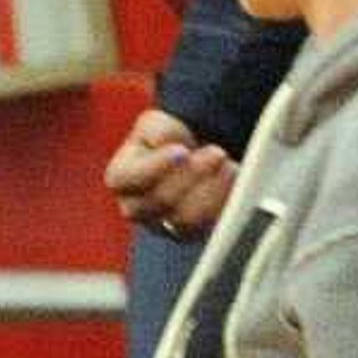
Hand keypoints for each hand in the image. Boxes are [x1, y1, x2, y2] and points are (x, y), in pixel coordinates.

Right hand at [105, 107, 233, 239]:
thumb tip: (166, 144)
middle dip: (191, 175)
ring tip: (228, 165)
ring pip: (187, 220)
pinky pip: (211, 227)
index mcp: (122, 179)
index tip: (181, 150)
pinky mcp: (196, 234)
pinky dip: (226, 203)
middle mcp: (138, 208)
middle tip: (216, 152)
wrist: (192, 154)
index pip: (126, 179)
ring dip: (212, 191)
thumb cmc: (168, 139)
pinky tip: (235, 180)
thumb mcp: (156, 123)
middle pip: (160, 201)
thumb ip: (157, 130)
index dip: (154, 167)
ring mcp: (166, 226)